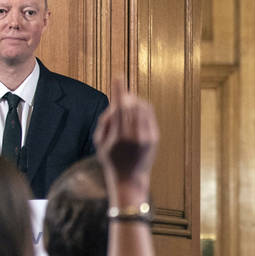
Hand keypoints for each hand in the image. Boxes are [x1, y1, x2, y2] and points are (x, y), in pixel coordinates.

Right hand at [94, 76, 157, 192]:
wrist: (130, 178)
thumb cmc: (111, 159)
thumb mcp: (99, 143)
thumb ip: (105, 122)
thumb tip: (114, 104)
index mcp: (120, 136)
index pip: (120, 107)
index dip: (119, 90)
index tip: (118, 77)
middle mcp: (136, 135)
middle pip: (132, 105)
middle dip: (126, 96)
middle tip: (122, 93)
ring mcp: (147, 136)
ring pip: (143, 108)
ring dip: (135, 101)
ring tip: (127, 103)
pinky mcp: (155, 138)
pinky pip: (149, 115)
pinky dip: (143, 109)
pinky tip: (137, 110)